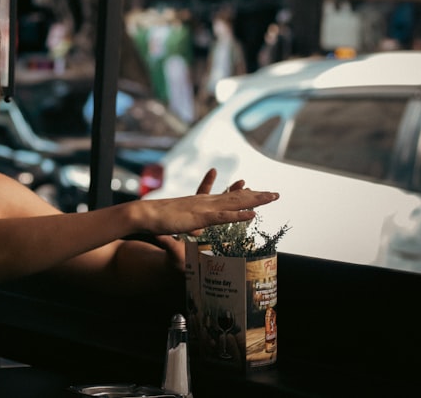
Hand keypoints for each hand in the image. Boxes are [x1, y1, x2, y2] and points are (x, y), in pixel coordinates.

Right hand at [132, 172, 277, 238]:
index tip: (254, 188)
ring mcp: (204, 208)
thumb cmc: (159, 220)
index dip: (241, 193)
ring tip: (272, 197)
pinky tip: (252, 214)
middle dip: (256, 195)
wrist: (146, 215)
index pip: (225, 197)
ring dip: (255, 200)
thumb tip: (195, 232)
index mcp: (201, 203)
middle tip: (274, 193)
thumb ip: (189, 229)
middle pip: (235, 197)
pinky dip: (238, 216)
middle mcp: (205, 202)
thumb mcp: (179, 226)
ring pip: (234, 203)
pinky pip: (223, 217)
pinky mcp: (200, 217)